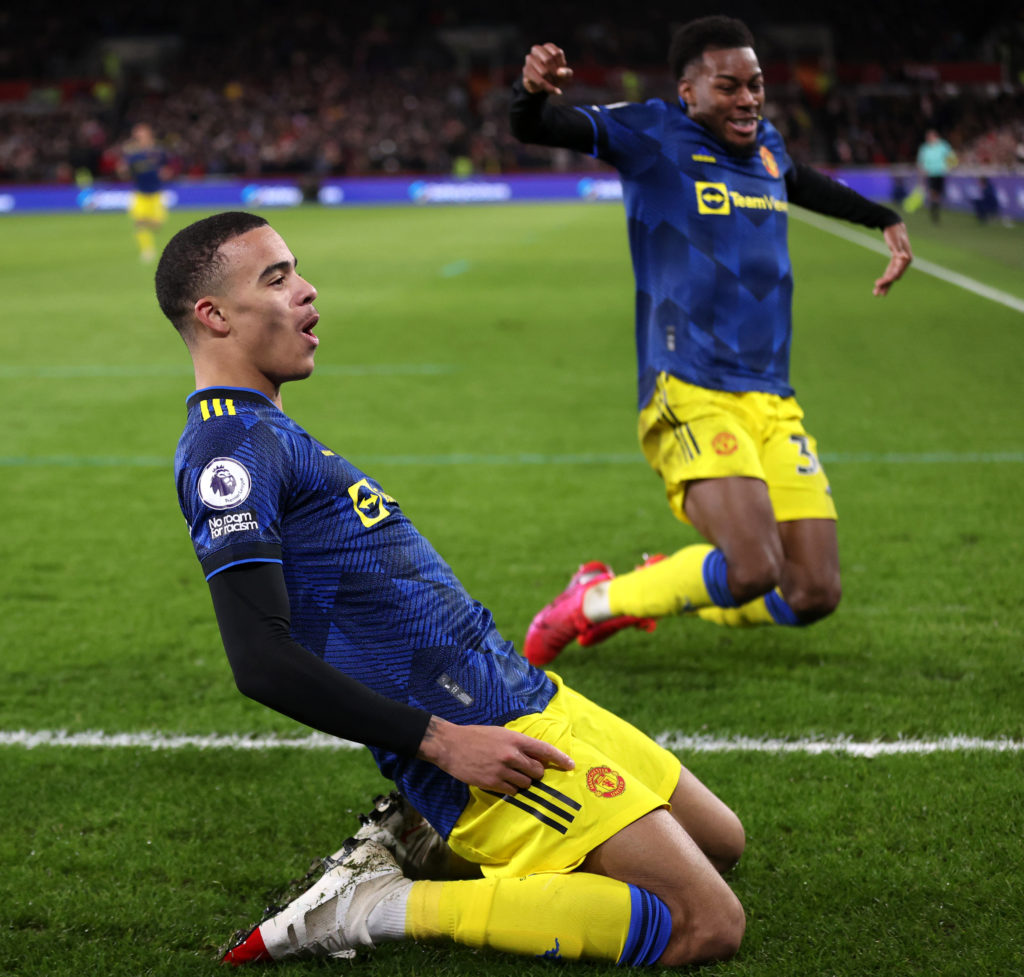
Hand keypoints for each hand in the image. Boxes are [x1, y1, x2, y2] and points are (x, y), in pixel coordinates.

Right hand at [417, 716, 573, 793]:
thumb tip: (536, 756)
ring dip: (523, 782)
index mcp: (514, 739)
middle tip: (528, 771)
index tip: (570, 765)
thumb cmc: (476, 736)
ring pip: (526, 783)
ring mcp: (502, 770)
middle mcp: (511, 755)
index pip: (544, 749)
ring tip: (511, 775)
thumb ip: (518, 744)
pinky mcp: (492, 782)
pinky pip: (512, 791)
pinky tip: (502, 781)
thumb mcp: (501, 733)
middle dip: (536, 773)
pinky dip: (512, 788)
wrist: (451, 745)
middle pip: (537, 771)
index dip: (559, 758)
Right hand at [522, 43, 573, 95]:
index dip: (562, 66)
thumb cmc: (553, 75)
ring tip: (554, 85)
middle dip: (556, 74)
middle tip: (558, 81)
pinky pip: (539, 80)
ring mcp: (530, 59)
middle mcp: (537, 49)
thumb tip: (561, 73)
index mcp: (547, 47)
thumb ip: (566, 72)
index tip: (564, 74)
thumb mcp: (563, 73)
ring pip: (544, 71)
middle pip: (549, 60)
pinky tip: (553, 91)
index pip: (557, 53)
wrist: (540, 84)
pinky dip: (548, 87)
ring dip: (551, 81)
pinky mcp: (526, 70)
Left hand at [873, 222, 912, 295]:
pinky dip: (886, 278)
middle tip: (876, 293)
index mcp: (906, 258)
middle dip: (885, 285)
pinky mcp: (895, 261)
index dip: (887, 279)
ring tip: (876, 294)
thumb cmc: (894, 233)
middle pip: (894, 276)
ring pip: (892, 276)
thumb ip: (900, 251)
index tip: (877, 284)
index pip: (896, 272)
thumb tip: (905, 257)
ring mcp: (900, 262)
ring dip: (885, 285)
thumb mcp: (896, 241)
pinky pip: (890, 272)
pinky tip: (880, 285)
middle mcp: (904, 261)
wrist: (894, 225)